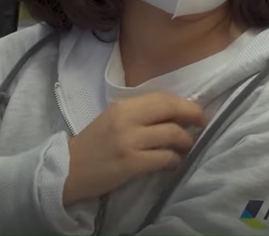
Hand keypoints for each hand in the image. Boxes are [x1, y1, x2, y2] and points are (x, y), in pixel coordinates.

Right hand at [63, 92, 205, 205]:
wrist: (65, 171)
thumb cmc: (93, 145)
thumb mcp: (113, 120)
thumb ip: (140, 114)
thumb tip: (175, 113)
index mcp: (123, 106)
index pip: (162, 98)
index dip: (184, 103)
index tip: (197, 111)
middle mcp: (127, 120)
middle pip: (171, 111)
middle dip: (194, 116)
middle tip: (203, 124)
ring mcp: (129, 142)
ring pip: (173, 134)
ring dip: (186, 141)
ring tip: (187, 146)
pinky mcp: (130, 163)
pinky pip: (164, 158)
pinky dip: (175, 160)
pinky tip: (174, 163)